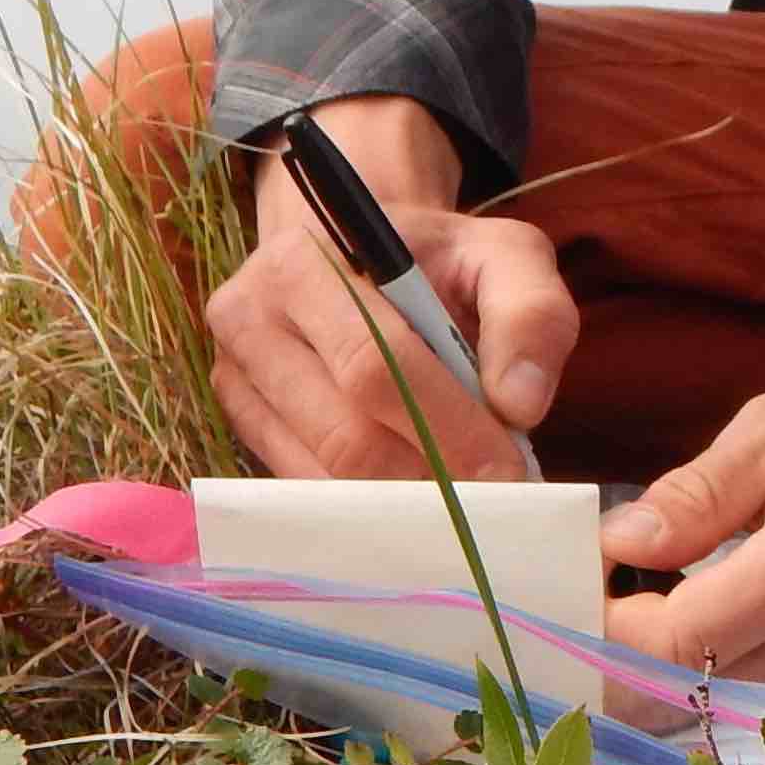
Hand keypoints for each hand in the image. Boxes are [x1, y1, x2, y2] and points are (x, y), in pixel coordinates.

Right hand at [205, 94, 574, 479]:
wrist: (359, 260)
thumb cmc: (434, 263)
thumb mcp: (501, 256)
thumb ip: (530, 313)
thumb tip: (520, 405)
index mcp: (305, 262)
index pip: (374, 364)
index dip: (445, 425)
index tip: (508, 468)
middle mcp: (248, 318)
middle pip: (344, 431)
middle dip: (428, 475)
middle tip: (491, 499)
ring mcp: (234, 377)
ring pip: (322, 471)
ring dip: (400, 502)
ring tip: (460, 499)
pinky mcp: (239, 424)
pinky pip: (304, 486)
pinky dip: (366, 508)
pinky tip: (413, 503)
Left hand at [599, 337, 764, 686]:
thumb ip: (702, 491)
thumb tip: (620, 546)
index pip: (679, 645)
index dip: (605, 632)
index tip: (570, 586)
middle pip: (688, 690)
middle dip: (617, 654)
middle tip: (579, 596)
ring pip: (718, 700)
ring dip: (660, 665)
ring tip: (627, 599)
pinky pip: (758, 692)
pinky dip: (709, 666)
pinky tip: (688, 616)